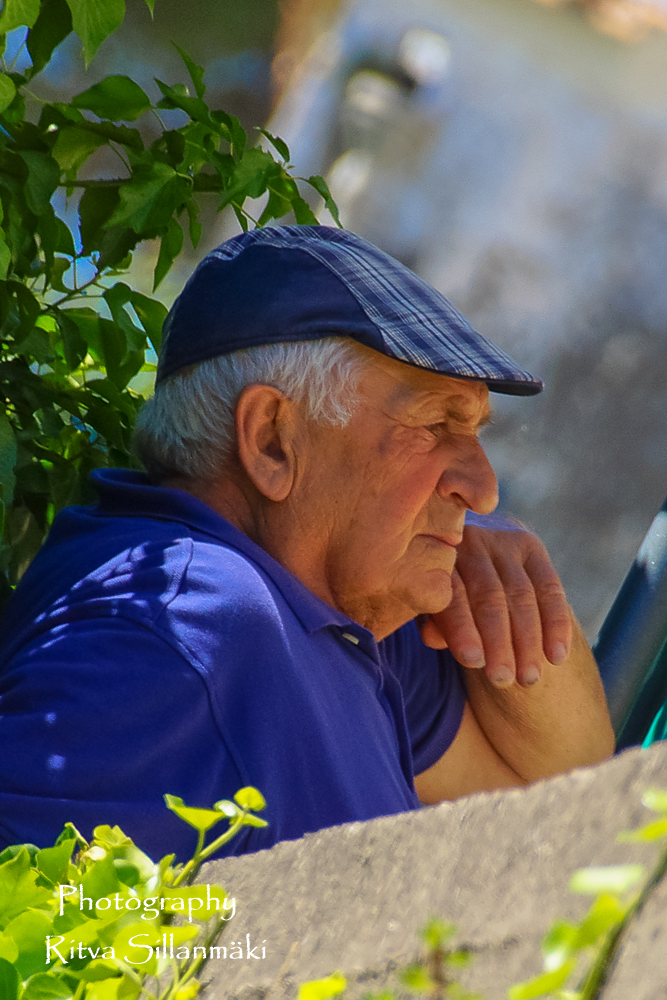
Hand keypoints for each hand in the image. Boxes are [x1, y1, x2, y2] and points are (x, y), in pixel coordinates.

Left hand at [418, 513, 572, 688]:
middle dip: (498, 642)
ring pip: (522, 595)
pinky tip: (556, 656)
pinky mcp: (532, 545)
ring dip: (528, 641)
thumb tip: (434, 638)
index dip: (462, 629)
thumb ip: (433, 620)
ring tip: (528, 677)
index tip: (473, 662)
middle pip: (489, 596)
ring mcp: (503, 540)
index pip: (452, 595)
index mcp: (437, 556)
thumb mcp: (431, 603)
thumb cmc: (444, 589)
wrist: (471, 552)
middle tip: (502, 679)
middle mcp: (470, 541)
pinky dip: (556, 625)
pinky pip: (550, 589)